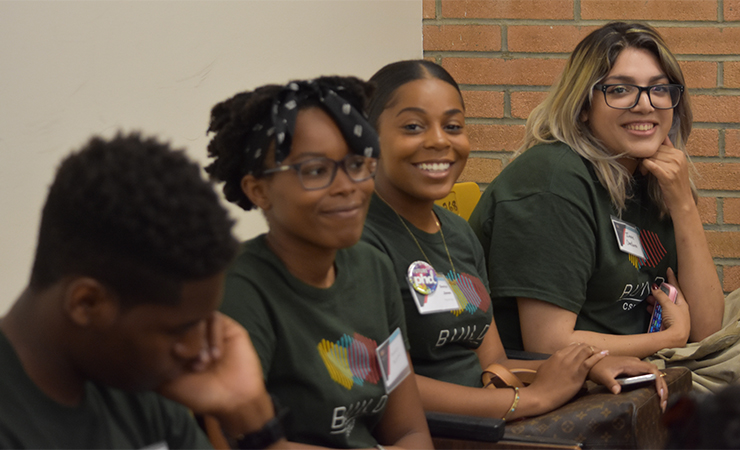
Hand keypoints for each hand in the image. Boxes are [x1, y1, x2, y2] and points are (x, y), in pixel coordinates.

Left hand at [157, 313, 272, 434]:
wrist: (233, 400)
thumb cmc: (201, 394)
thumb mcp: (169, 384)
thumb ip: (155, 364)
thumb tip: (141, 345)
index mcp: (177, 345)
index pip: (164, 329)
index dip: (166, 341)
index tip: (173, 358)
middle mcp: (193, 335)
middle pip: (180, 321)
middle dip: (185, 341)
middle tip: (192, 363)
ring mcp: (210, 330)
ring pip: (197, 317)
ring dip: (199, 340)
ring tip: (205, 362)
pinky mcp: (228, 327)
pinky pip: (215, 318)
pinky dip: (213, 337)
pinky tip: (217, 355)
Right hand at [526, 343, 607, 411]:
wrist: (540, 395)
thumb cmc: (540, 385)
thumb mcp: (544, 369)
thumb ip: (552, 363)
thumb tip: (555, 363)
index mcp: (556, 355)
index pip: (571, 347)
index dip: (580, 347)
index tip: (587, 349)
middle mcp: (564, 357)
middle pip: (580, 346)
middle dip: (590, 347)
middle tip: (597, 350)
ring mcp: (571, 364)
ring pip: (586, 350)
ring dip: (596, 349)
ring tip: (603, 351)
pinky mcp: (578, 373)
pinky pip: (591, 361)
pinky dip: (599, 356)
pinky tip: (605, 354)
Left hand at [588, 356, 667, 410]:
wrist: (590, 361)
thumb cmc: (596, 368)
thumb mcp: (602, 376)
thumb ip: (610, 383)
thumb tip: (617, 391)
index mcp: (631, 363)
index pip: (652, 370)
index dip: (659, 382)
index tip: (661, 394)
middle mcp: (635, 363)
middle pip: (656, 373)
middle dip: (663, 388)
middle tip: (663, 404)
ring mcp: (635, 366)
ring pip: (653, 374)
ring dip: (660, 387)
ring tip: (661, 402)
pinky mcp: (633, 369)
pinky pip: (648, 375)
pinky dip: (654, 385)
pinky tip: (654, 395)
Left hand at [639, 136, 694, 215]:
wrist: (682, 200)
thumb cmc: (675, 183)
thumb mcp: (674, 165)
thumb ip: (668, 151)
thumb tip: (661, 137)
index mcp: (679, 154)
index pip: (659, 146)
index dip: (650, 152)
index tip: (646, 161)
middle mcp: (678, 158)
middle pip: (654, 151)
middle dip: (645, 158)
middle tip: (643, 168)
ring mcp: (674, 167)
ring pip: (651, 158)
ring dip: (644, 165)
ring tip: (644, 172)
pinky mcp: (668, 176)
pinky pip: (652, 166)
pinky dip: (646, 167)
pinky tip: (644, 171)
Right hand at [653, 268, 690, 346]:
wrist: (676, 338)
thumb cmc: (676, 320)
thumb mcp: (669, 305)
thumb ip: (661, 296)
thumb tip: (655, 287)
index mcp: (683, 303)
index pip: (676, 287)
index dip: (672, 278)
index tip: (669, 269)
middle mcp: (679, 309)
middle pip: (668, 297)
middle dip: (660, 292)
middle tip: (653, 288)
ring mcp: (673, 316)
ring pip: (662, 305)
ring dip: (655, 302)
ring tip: (648, 299)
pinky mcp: (667, 322)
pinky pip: (659, 313)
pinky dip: (654, 310)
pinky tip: (649, 309)